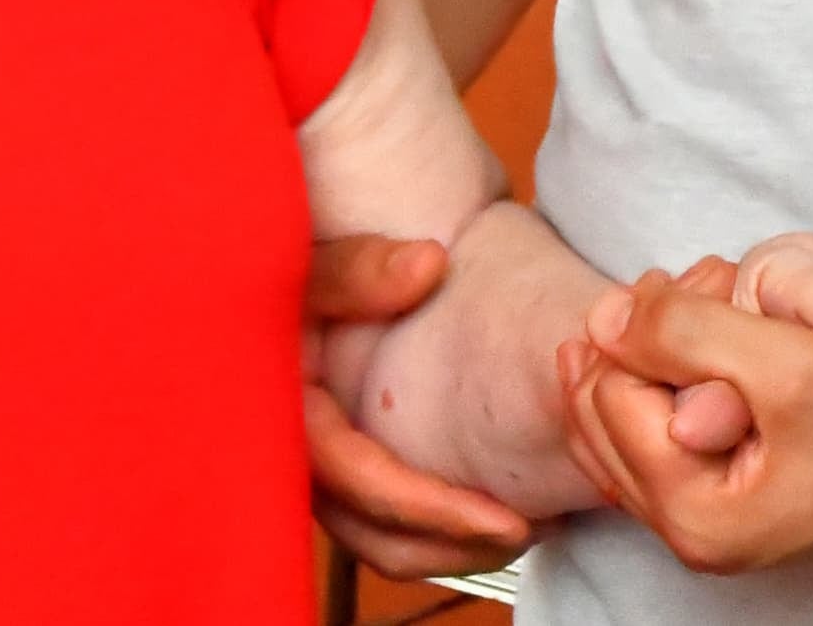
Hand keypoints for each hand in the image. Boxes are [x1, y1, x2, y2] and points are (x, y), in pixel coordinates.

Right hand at [303, 233, 529, 577]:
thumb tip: (429, 263)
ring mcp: (319, 475)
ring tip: (529, 531)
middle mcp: (298, 460)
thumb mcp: (312, 268)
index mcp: (284, 418)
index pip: (355, 479)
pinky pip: (386, 527)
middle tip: (531, 532)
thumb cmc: (292, 277)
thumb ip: (357, 270)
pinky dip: (438, 533)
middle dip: (452, 544)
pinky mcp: (343, 477)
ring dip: (452, 548)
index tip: (510, 518)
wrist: (281, 292)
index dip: (428, 507)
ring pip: (381, 541)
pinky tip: (495, 516)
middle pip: (371, 532)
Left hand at [558, 274, 812, 574]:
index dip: (621, 332)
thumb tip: (599, 316)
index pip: (611, 402)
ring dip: (630, 377)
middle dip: (614, 358)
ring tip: (641, 317)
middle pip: (605, 428)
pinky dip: (654, 398)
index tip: (648, 278)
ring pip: (627, 440)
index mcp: (697, 510)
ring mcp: (711, 529)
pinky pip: (657, 450)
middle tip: (638, 290)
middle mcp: (695, 535)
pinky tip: (664, 359)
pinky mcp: (729, 511)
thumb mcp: (777, 363)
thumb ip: (684, 333)